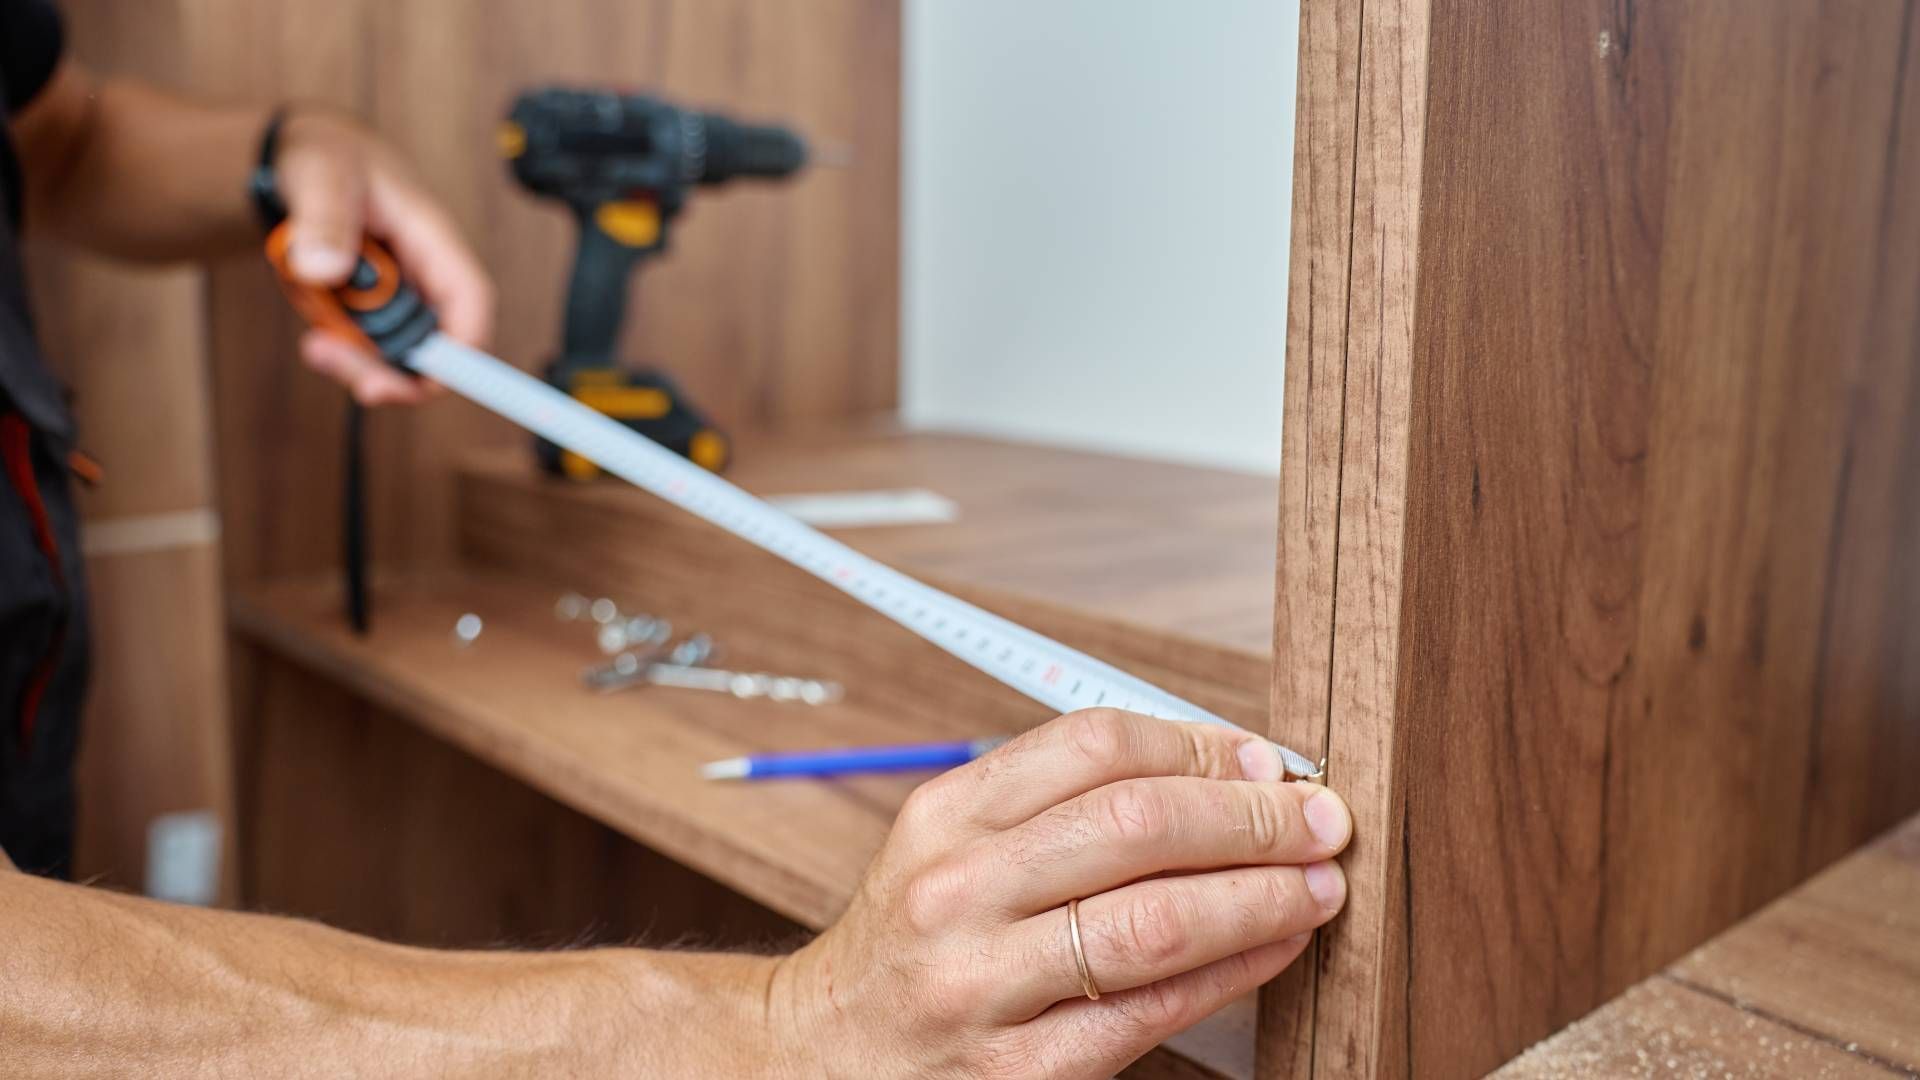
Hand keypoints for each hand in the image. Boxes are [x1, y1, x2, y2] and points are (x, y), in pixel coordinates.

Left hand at [275, 110, 494, 405]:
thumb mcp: (320, 175)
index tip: (427, 380)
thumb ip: (324, 218)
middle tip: (332, 360)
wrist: (301, 157)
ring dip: (358, 362)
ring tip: (313, 348)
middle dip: (391, 371)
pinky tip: (313, 334)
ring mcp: (399, 296)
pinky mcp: (372, 308)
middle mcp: (424, 275)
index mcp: (432, 240)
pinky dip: (340, 350)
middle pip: (433, 346)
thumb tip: (322, 269)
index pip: (470, 301)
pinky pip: (367, 348)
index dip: (463, 349)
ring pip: (398, 357)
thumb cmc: (326, 155)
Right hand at [768, 709, 1351, 1078]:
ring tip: (1319, 883)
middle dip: (1252, 816)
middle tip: (1320, 818)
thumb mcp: (952, 849)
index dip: (1201, 746)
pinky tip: (1276, 947)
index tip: (1264, 760)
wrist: (817, 1058)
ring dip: (1261, 894)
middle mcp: (956, 891)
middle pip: (1136, 824)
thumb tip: (1223, 769)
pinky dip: (1233, 971)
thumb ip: (1060, 804)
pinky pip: (1150, 1010)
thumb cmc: (914, 949)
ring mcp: (982, 985)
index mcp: (946, 816)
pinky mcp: (1018, 1071)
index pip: (1095, 746)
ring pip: (1155, 919)